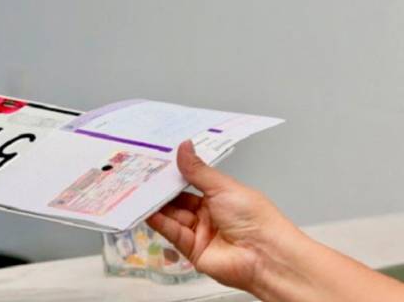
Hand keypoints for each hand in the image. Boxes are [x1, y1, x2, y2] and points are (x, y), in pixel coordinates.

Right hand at [147, 141, 301, 290]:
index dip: (175, 173)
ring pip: (172, 215)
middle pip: (179, 199)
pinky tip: (148, 211)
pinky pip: (172, 233)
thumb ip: (197, 171)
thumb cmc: (254, 218)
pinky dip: (159, 222)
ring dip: (157, 205)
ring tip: (139, 191)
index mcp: (221, 196)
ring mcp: (200, 232)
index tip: (156, 162)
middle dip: (162, 189)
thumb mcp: (222, 187)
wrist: (264, 256)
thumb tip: (184, 147)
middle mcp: (209, 214)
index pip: (192, 182)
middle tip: (142, 176)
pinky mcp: (192, 250)